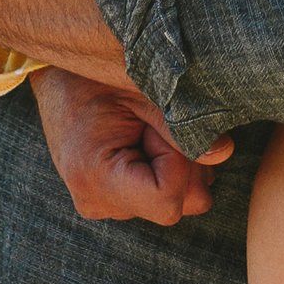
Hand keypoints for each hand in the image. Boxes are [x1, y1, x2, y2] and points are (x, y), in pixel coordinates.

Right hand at [32, 65, 230, 224]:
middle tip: (156, 124)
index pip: (167, 200)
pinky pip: (162, 195)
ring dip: (179, 165)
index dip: (178, 162)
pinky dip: (168, 169)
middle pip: (178, 205)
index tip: (158, 126)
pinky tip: (146, 141)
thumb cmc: (97, 77)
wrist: (60, 77)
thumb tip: (223, 152)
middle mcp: (99, 203)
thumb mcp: (141, 93)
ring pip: (177, 202)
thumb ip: (181, 126)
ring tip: (148, 129)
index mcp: (96, 179)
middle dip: (184, 163)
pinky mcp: (115, 200)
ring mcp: (107, 205)